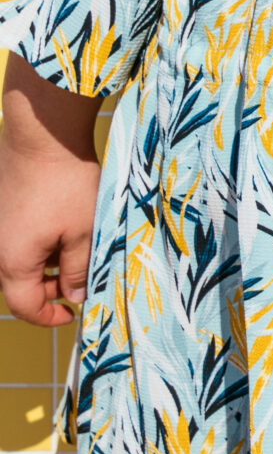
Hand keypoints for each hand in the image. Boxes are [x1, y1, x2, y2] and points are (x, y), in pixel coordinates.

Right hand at [0, 53, 100, 327]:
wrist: (42, 137)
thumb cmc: (65, 184)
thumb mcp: (82, 231)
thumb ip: (78, 270)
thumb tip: (74, 296)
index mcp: (13, 262)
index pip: (24, 306)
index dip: (48, 317)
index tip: (71, 314)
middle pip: (20, 284)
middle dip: (51, 288)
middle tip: (82, 279)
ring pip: (20, 260)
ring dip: (47, 263)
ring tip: (77, 248)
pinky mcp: (1, 210)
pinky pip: (17, 239)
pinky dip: (39, 243)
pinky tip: (63, 227)